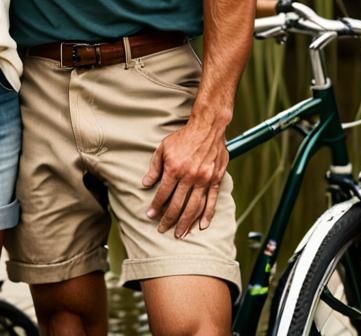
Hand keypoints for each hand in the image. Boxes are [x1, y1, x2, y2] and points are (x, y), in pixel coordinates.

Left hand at [141, 119, 228, 238]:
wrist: (207, 127)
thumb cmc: (183, 137)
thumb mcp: (163, 148)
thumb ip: (154, 167)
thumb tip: (145, 183)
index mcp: (175, 169)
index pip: (163, 193)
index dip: (156, 206)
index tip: (150, 216)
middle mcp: (190, 177)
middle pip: (178, 204)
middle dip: (169, 219)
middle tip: (162, 230)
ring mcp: (204, 180)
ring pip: (194, 207)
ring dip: (186, 223)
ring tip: (180, 234)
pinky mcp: (215, 180)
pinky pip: (211, 201)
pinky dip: (207, 215)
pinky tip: (201, 226)